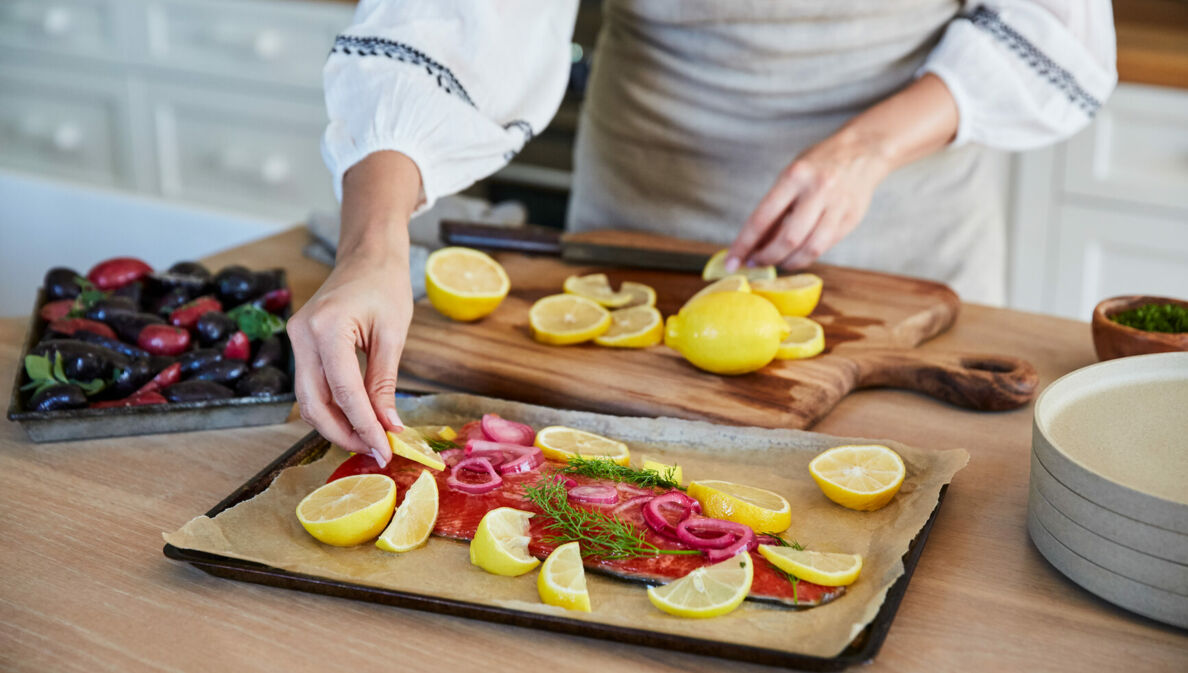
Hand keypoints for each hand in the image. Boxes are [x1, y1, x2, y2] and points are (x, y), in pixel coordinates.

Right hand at [287, 150, 421, 465]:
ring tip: (367, 440)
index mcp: (326, 328)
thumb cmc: (385, 283)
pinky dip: (331, 406)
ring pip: (307, 399)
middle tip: (374, 451)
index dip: (364, 426)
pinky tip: (355, 419)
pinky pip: (311, 385)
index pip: (343, 392)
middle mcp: (302, 335)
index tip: (385, 450)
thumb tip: (388, 426)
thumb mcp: (393, 334)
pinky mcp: (301, 343)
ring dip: (335, 424)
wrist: (368, 252)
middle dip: (343, 433)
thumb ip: (385, 383)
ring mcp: (296, 338)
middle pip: (313, 403)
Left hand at [726, 73, 958, 270]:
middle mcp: (817, 191)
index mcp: (795, 176)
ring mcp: (837, 206)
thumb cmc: (818, 164)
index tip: (731, 261)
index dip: (744, 244)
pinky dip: (806, 256)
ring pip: (809, 249)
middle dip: (767, 257)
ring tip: (776, 262)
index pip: (762, 218)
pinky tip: (795, 256)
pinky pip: (825, 247)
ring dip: (787, 262)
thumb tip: (753, 244)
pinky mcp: (851, 219)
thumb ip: (775, 208)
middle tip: (755, 262)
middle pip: (788, 238)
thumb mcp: (790, 176)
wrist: (862, 151)